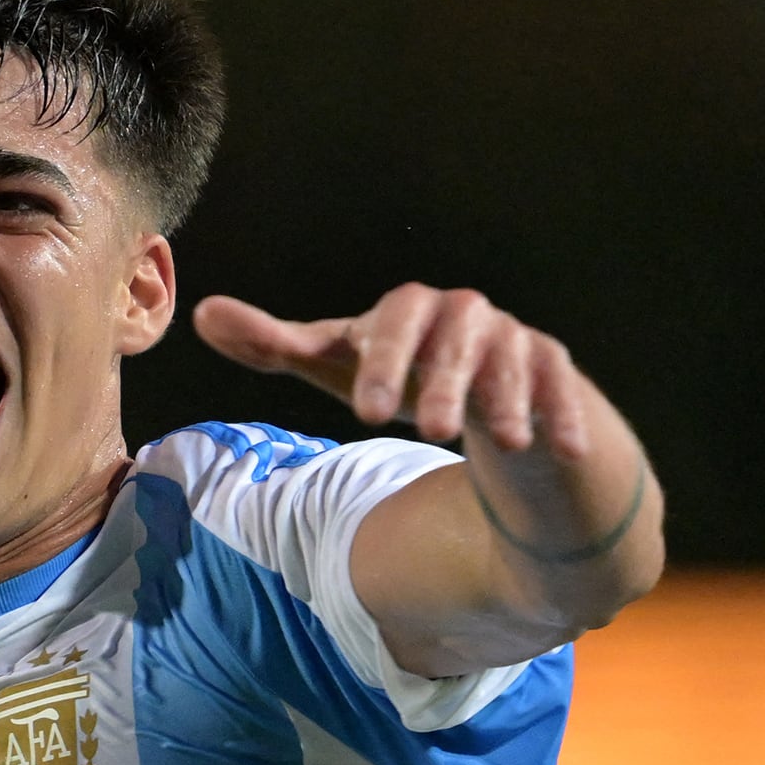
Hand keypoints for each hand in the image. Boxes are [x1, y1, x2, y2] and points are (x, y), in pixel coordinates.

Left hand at [194, 285, 593, 460]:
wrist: (484, 393)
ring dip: (505, 399)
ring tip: (499, 441)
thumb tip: (201, 313)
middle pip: (456, 335)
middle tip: (427, 429)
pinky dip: (563, 417)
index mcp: (409, 314)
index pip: (393, 320)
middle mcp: (464, 318)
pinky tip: (558, 451)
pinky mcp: (554, 373)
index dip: (382, 360)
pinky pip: (561, 388)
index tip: (366, 413)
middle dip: (443, 380)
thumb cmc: (402, 374)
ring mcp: (513, 342)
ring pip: (513, 360)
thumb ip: (276, 345)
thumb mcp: (339, 365)